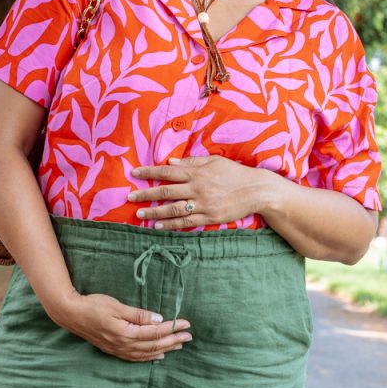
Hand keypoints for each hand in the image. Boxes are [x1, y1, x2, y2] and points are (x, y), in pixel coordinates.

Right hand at [46, 290, 191, 361]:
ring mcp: (118, 350)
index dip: (171, 328)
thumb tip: (159, 319)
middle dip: (173, 340)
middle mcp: (123, 345)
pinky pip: (136, 358)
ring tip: (179, 345)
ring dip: (165, 349)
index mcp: (125, 333)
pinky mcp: (113, 350)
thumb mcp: (116, 306)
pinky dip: (150, 357)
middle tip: (189, 336)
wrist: (71, 314)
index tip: (185, 323)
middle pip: (154, 345)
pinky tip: (159, 355)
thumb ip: (138, 315)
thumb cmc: (93, 305)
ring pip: (147, 353)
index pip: (154, 332)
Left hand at [128, 154, 267, 228]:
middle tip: (129, 197)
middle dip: (145, 194)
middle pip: (165, 191)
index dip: (149, 172)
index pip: (167, 171)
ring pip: (173, 209)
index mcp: (197, 172)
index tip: (134, 173)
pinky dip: (171, 224)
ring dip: (154, 212)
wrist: (256, 190)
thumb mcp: (214, 161)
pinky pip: (186, 222)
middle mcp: (197, 188)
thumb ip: (191, 163)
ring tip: (139, 214)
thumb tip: (170, 164)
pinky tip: (158, 226)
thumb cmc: (234, 173)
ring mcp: (203, 204)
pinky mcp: (209, 217)